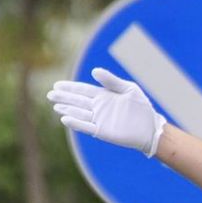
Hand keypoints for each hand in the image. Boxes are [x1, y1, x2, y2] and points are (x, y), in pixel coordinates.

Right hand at [47, 67, 165, 156]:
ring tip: (55, 105)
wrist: (151, 128)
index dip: (70, 87)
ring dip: (67, 109)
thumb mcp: (129, 89)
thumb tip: (93, 71)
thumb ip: (111, 81)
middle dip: (64, 97)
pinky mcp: (102, 132)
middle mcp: (99, 107)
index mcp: (104, 96)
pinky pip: (86, 126)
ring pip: (79, 113)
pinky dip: (76, 123)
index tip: (57, 84)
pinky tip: (65, 118)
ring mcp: (100, 120)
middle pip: (77, 101)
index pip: (82, 90)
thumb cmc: (141, 107)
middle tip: (50, 94)